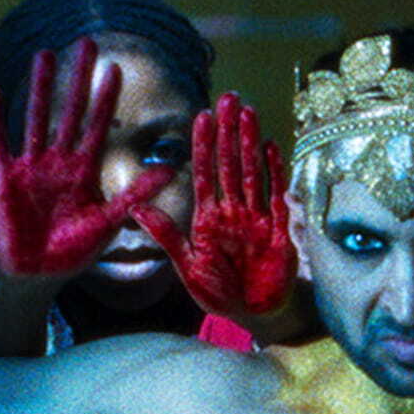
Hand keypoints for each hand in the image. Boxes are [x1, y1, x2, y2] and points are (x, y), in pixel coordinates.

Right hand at [0, 38, 170, 278]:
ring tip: (45, 54)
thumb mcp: (109, 222)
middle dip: (77, 79)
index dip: (105, 99)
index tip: (117, 68)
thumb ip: (136, 194)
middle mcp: (58, 162)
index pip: (97, 126)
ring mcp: (30, 167)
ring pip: (35, 119)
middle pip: (69, 111)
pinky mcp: (4, 179)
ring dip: (40, 88)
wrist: (36, 276)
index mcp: (83, 171)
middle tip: (86, 43)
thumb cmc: (73, 253)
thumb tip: (171, 169)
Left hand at [132, 92, 296, 319]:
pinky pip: (276, 194)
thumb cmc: (219, 293)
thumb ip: (166, 235)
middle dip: (229, 130)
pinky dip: (274, 170)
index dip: (203, 144)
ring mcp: (256, 217)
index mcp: (207, 217)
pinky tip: (272, 145)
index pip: (203, 172)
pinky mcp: (278, 229)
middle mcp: (232, 211)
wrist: (254, 316)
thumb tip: (136, 207)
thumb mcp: (187, 266)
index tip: (201, 116)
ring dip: (250, 142)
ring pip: (251, 171)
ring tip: (248, 112)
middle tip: (230, 97)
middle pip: (229, 163)